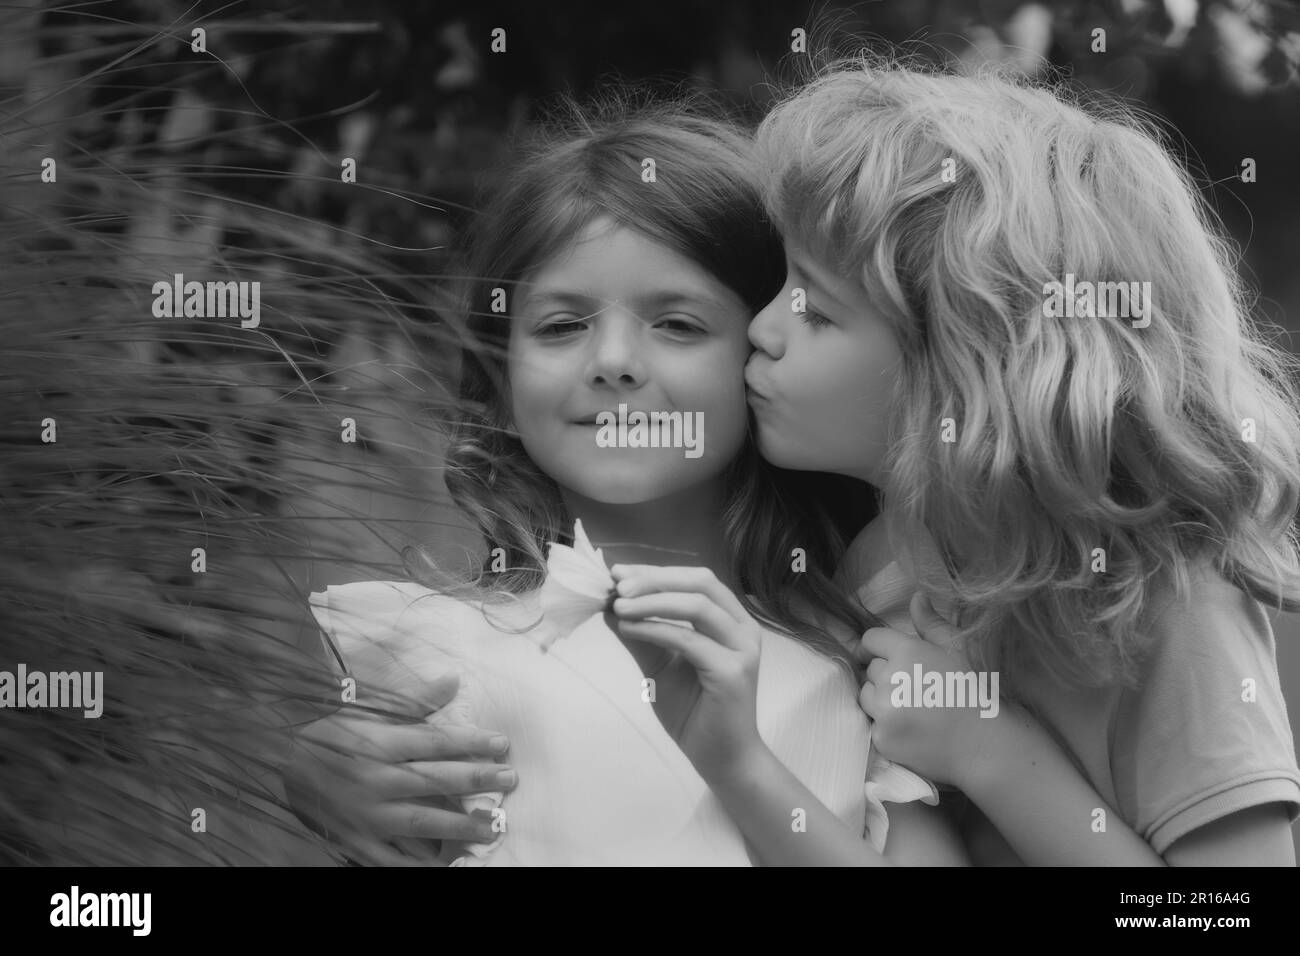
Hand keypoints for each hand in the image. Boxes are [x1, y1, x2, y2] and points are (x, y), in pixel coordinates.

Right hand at [283, 672, 516, 865]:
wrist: (279, 761)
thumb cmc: (332, 732)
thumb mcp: (369, 710)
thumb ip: (415, 701)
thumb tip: (454, 680)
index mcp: (380, 744)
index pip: (434, 742)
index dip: (471, 742)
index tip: (502, 743)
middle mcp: (375, 779)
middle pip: (434, 780)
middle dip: (476, 780)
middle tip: (510, 778)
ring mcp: (365, 814)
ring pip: (420, 822)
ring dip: (459, 826)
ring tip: (491, 826)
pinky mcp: (355, 840)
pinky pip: (390, 859)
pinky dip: (418, 865)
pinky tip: (447, 866)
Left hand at [609, 565, 765, 782]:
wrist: (720, 759)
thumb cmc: (694, 713)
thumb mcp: (659, 666)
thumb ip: (641, 635)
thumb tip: (610, 605)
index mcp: (730, 620)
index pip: (694, 580)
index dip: (656, 571)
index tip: (618, 573)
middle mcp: (743, 628)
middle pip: (700, 583)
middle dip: (655, 579)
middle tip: (617, 584)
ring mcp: (742, 648)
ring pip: (697, 605)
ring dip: (653, 600)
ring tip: (618, 606)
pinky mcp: (733, 671)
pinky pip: (689, 640)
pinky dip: (656, 629)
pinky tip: (629, 630)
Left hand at [855, 591, 1009, 788]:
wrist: (988, 746)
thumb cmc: (978, 693)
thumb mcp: (959, 650)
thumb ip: (931, 624)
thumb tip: (916, 597)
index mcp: (907, 652)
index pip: (871, 640)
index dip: (877, 647)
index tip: (884, 656)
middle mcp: (890, 679)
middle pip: (871, 669)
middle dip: (886, 674)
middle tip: (916, 688)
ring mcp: (884, 712)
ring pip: (866, 695)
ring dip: (881, 699)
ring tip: (913, 708)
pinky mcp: (882, 739)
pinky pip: (873, 724)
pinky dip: (887, 726)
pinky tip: (912, 729)